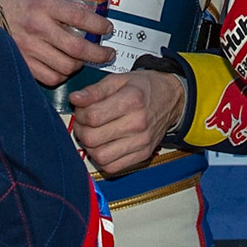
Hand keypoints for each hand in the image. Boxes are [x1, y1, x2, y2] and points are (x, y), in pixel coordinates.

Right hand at [0, 0, 115, 85]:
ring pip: (66, 66)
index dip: (98, 25)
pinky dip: (62, 74)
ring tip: (82, 59)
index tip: (107, 29)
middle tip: (107, 54)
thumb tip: (85, 5)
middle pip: (78, 48)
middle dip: (99, 54)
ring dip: (79, 65)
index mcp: (42, 5)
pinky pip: (50, 77)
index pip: (80, 17)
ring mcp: (29, 48)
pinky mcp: (22, 63)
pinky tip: (63, 66)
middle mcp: (37, 28)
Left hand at [68, 71, 185, 175]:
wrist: (171, 98)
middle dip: (81, 130)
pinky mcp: (143, 155)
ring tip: (93, 133)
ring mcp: (142, 142)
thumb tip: (75, 99)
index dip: (80, 114)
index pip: (92, 116)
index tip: (82, 109)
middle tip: (85, 122)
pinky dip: (102, 158)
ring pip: (100, 156)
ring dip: (89, 146)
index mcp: (132, 100)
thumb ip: (95, 90)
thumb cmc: (144, 88)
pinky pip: (112, 167)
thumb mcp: (119, 80)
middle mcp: (138, 123)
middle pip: (93, 138)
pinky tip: (103, 145)